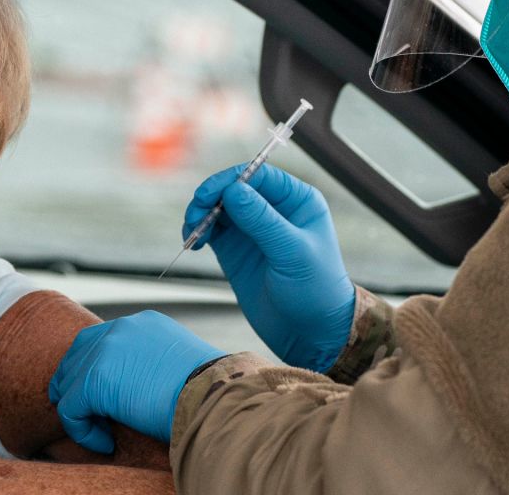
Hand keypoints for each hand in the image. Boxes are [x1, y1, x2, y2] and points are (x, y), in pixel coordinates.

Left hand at [48, 311, 223, 453]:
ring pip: (69, 382)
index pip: (102, 339)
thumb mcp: (179, 362)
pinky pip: (71, 410)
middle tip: (84, 413)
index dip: (93, 366)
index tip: (99, 393)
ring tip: (99, 432)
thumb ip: (152, 363)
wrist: (212, 396)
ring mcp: (103, 353)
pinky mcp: (93, 381)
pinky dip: (83, 431)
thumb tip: (139, 386)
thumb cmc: (207, 389)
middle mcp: (120, 329)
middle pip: (78, 354)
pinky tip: (105, 443)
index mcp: (142, 323)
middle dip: (75, 383)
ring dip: (80, 410)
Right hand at [185, 163, 354, 370]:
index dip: (230, 180)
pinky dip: (198, 230)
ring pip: (219, 207)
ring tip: (192, 232)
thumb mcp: (291, 253)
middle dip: (210, 197)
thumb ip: (262, 220)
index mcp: (297, 201)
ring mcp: (253, 230)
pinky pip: (212, 229)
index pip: (258, 175)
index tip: (209, 195)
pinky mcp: (237, 249)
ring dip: (200, 213)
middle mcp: (274, 210)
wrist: (310, 333)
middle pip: (233, 188)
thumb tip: (233, 190)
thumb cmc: (316, 291)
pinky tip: (193, 241)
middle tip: (195, 215)